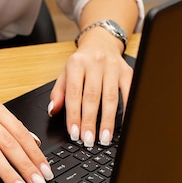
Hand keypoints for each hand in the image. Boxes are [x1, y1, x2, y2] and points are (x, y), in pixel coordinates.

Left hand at [48, 29, 132, 146]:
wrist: (101, 42)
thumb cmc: (82, 62)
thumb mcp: (65, 73)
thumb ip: (58, 93)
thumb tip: (53, 111)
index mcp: (76, 64)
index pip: (74, 94)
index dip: (73, 115)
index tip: (74, 133)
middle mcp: (95, 64)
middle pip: (92, 97)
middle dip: (90, 122)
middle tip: (88, 140)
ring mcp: (113, 67)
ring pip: (111, 98)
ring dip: (107, 120)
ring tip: (104, 138)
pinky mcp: (127, 71)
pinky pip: (129, 92)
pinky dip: (127, 109)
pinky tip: (124, 124)